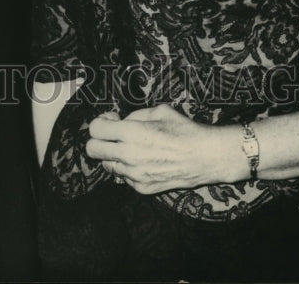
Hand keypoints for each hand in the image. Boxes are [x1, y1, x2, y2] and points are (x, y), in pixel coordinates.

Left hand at [86, 103, 230, 193]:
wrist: (206, 157)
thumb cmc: (184, 130)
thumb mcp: (158, 111)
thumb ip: (134, 116)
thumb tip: (120, 122)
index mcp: (131, 133)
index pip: (94, 130)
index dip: (101, 122)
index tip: (113, 120)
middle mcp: (128, 155)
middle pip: (92, 150)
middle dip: (99, 140)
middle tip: (114, 135)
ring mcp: (134, 175)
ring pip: (107, 165)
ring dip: (114, 155)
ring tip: (131, 148)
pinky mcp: (143, 188)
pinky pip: (124, 178)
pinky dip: (129, 169)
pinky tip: (144, 161)